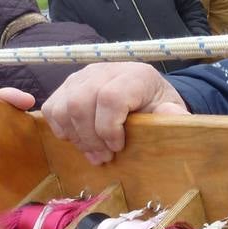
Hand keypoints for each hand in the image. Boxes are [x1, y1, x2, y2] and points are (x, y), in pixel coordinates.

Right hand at [41, 62, 188, 164]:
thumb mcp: (173, 113)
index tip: (118, 147)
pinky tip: (79, 139)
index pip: (110, 98)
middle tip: (103, 158)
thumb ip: (175, 116)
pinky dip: (61, 129)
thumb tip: (172, 115)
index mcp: (135, 75)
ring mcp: (83, 76)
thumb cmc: (158, 108)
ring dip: (76, 137)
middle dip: (90, 138)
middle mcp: (105, 70)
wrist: (146, 96)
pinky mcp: (68, 85)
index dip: (109, 128)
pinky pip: (52, 108)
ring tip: (93, 153)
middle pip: (81, 103)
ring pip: (63, 107)